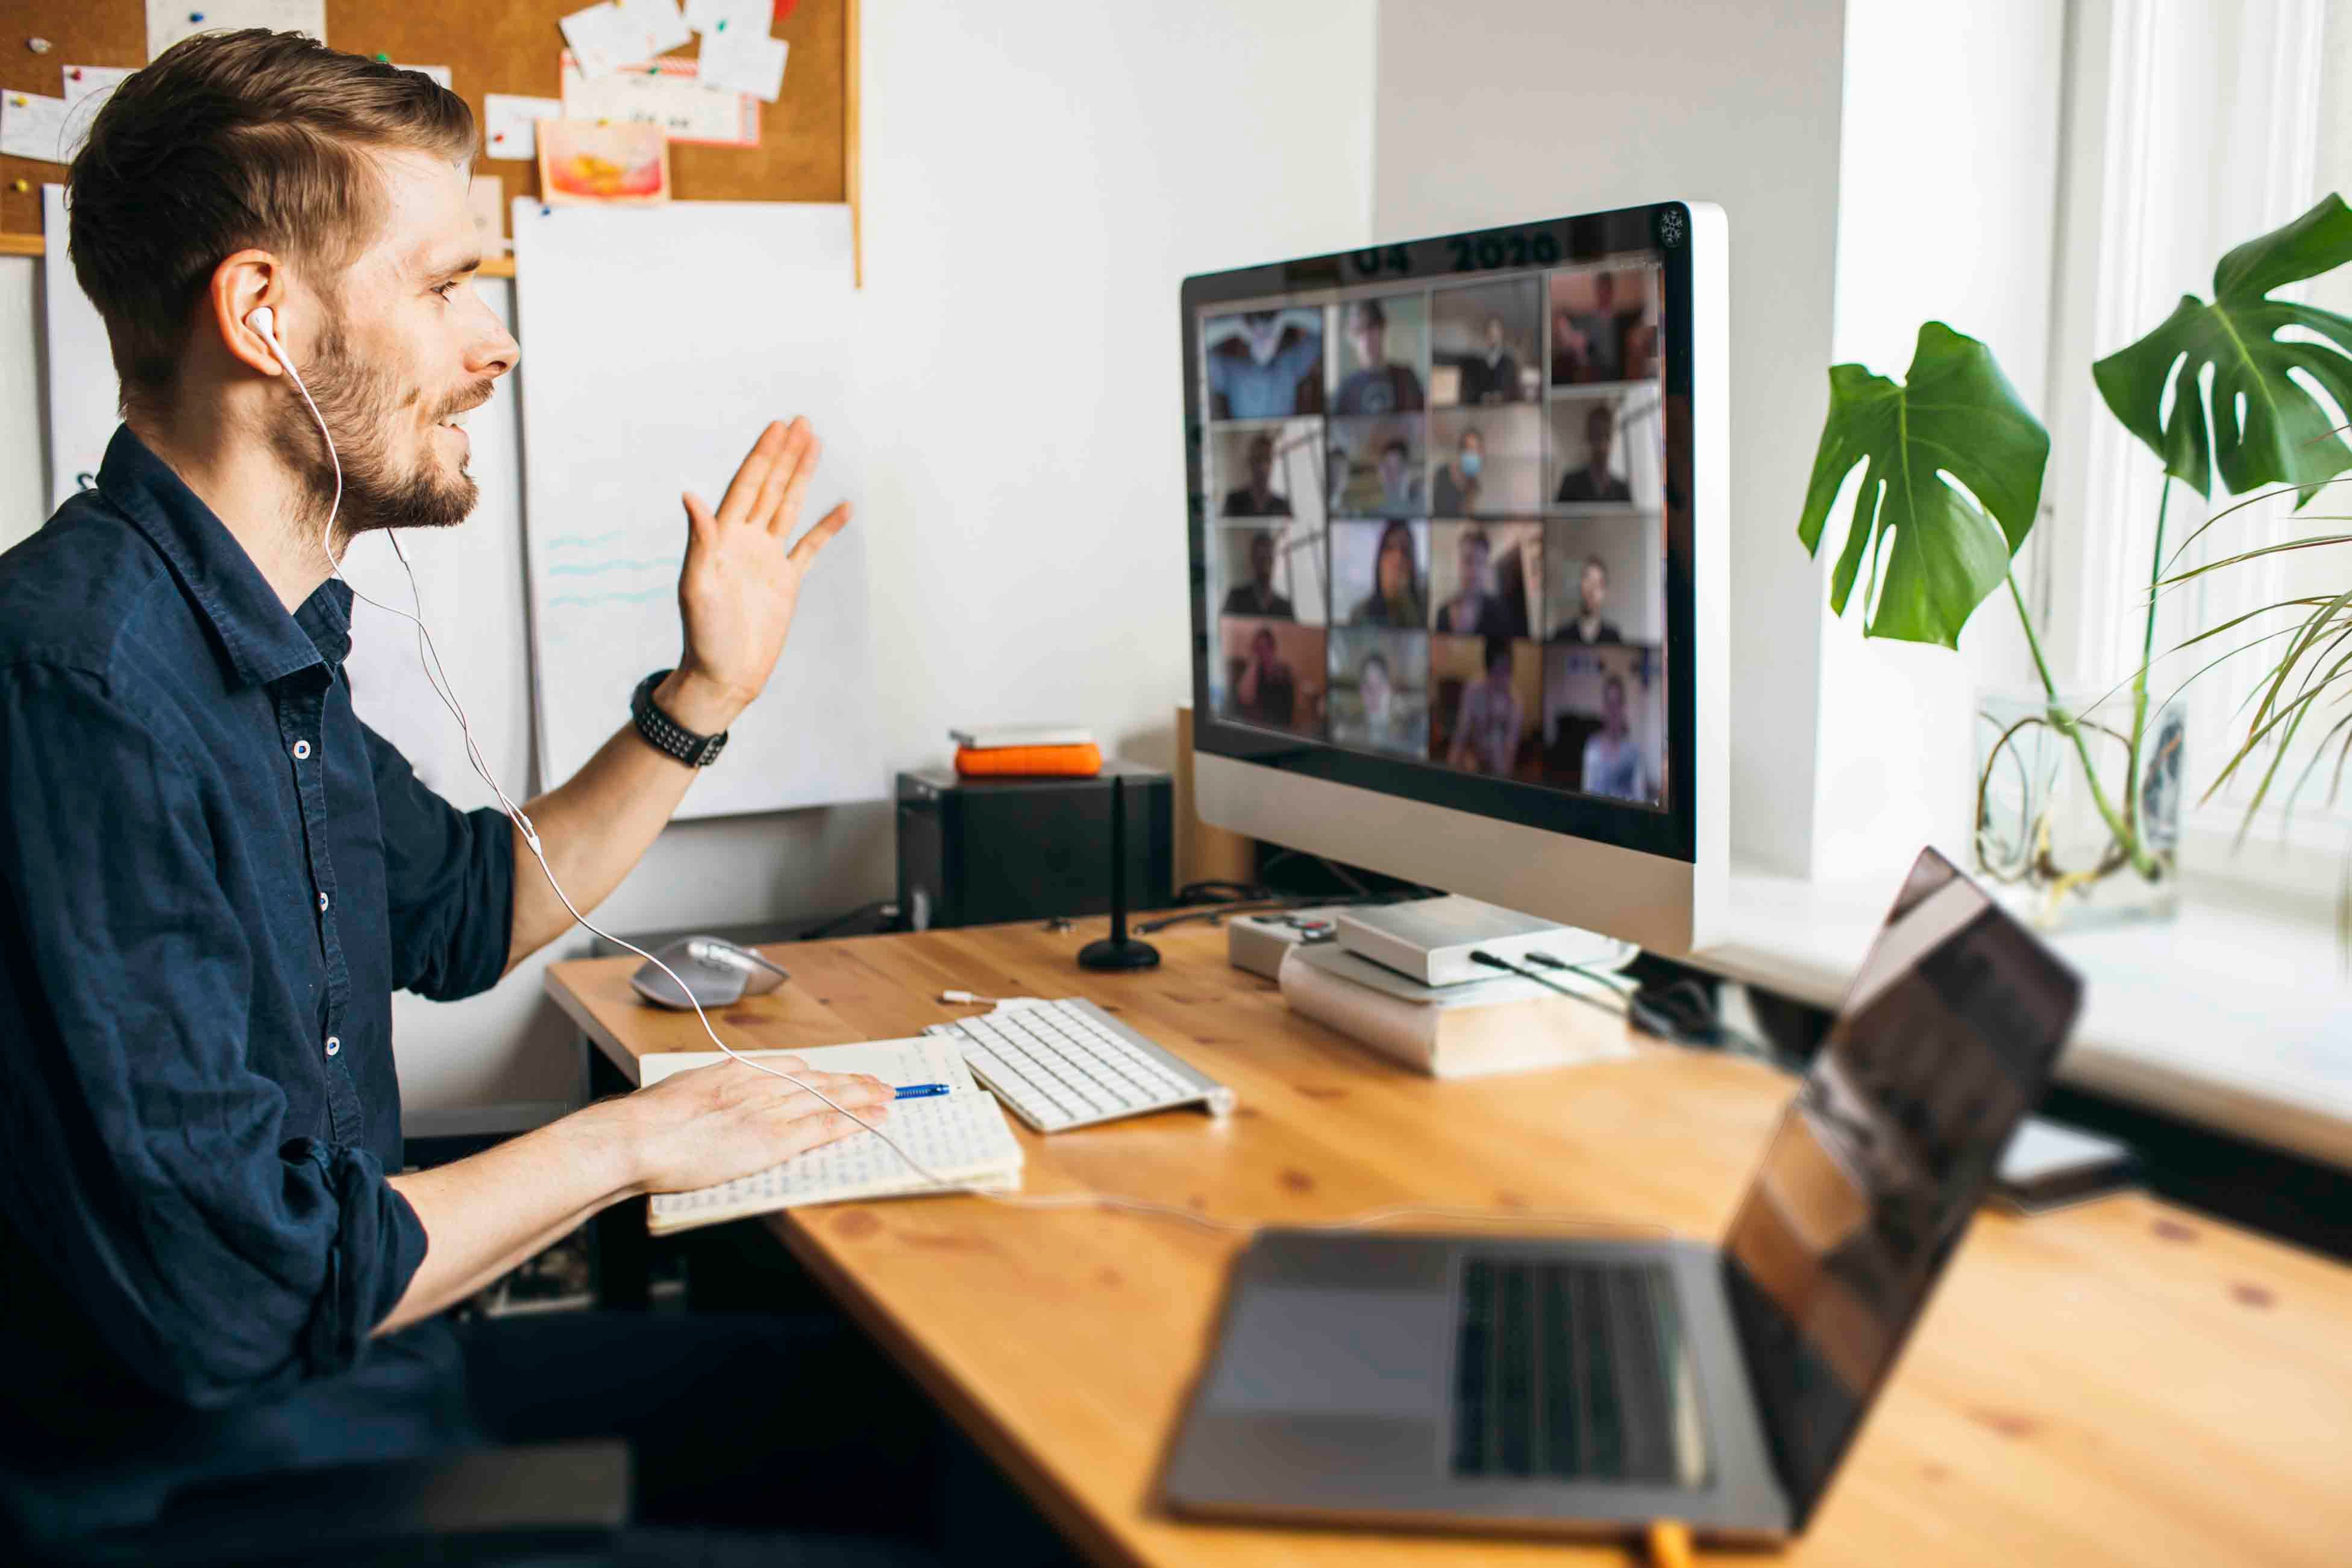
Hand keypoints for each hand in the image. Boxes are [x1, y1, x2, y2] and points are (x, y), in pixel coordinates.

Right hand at [608, 1056, 891, 1194]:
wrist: (639, 1135)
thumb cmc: (649, 1119)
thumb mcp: (684, 1090)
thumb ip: (709, 1092)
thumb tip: (710, 1097)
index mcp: (738, 1071)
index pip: (793, 1068)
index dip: (821, 1073)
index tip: (836, 1075)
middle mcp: (762, 1084)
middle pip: (819, 1079)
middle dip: (852, 1081)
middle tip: (879, 1083)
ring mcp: (770, 1111)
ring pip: (830, 1098)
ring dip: (863, 1098)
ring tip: (887, 1097)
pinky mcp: (774, 1140)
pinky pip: (824, 1127)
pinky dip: (854, 1122)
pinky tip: (874, 1120)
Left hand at [665, 418, 852, 734]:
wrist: (724, 676)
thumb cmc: (703, 636)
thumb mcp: (696, 587)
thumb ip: (699, 540)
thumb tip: (690, 496)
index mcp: (723, 538)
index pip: (746, 486)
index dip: (762, 456)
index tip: (777, 428)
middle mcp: (746, 541)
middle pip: (770, 487)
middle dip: (785, 454)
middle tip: (801, 422)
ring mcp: (768, 559)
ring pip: (789, 507)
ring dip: (802, 476)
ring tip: (815, 444)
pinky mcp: (786, 581)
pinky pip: (810, 546)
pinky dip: (826, 526)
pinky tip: (842, 506)